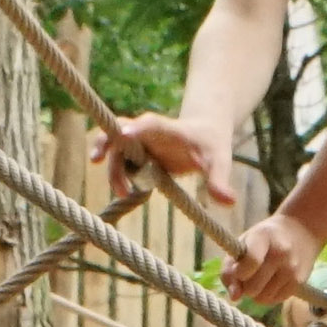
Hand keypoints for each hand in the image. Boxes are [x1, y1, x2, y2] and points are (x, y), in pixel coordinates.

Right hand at [102, 111, 221, 201]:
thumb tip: (229, 202)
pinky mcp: (136, 153)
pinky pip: (118, 160)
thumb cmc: (212, 145)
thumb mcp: (220, 161)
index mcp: (170, 129)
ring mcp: (141, 142)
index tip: (123, 133)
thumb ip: (220, 180)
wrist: (205, 133)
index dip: (136, 127)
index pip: (151, 123)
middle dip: (106, 143)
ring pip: (115, 148)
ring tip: (123, 193)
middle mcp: (150, 132)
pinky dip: (116, 173)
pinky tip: (125, 191)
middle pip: (121, 130)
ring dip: (112, 168)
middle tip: (97, 162)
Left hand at [220, 207, 326, 313]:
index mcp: (263, 237)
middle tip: (248, 277)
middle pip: (253, 287)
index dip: (239, 273)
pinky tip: (270, 284)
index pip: (251, 261)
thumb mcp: (243, 243)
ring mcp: (292, 269)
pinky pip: (275, 301)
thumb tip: (234, 297)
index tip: (238, 271)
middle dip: (245, 286)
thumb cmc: (264, 238)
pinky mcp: (299, 282)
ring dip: (256, 293)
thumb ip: (230, 268)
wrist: (301, 230)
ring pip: (263, 298)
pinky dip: (268, 296)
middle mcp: (281, 253)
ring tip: (260, 280)